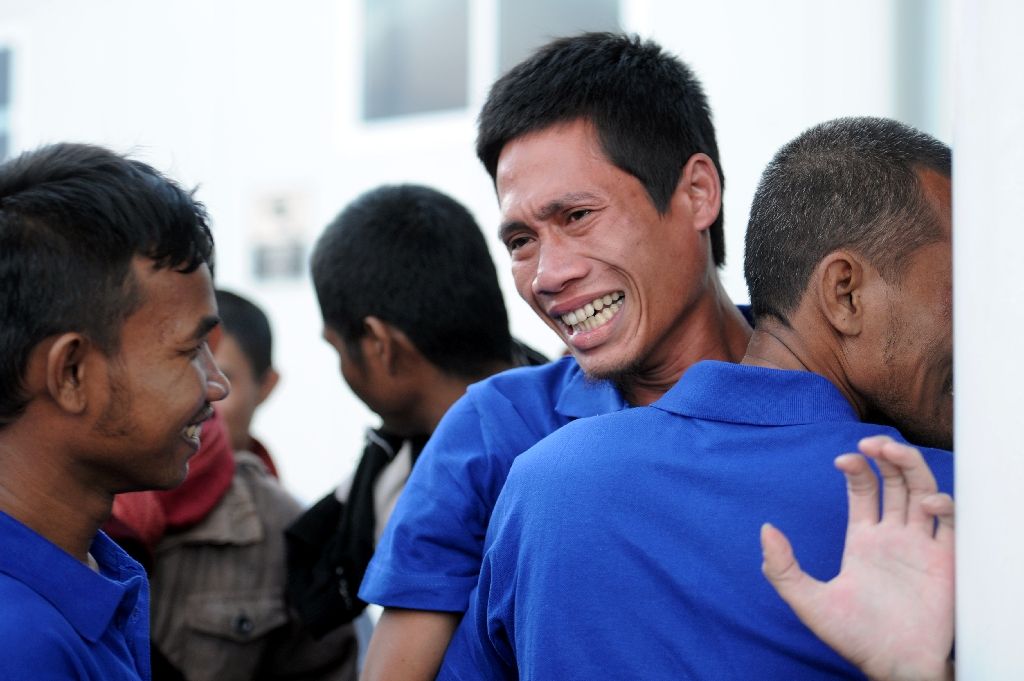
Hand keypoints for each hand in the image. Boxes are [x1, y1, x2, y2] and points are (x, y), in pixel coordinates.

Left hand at [760, 435, 954, 680]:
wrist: (894, 665)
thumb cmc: (854, 638)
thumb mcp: (808, 601)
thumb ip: (782, 569)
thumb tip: (765, 530)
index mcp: (864, 538)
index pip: (864, 488)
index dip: (857, 466)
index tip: (843, 458)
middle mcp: (894, 536)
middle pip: (896, 481)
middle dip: (887, 455)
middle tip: (874, 442)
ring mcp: (921, 546)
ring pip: (924, 490)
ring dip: (913, 466)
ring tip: (894, 452)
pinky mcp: (947, 562)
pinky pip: (952, 524)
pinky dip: (944, 504)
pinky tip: (927, 503)